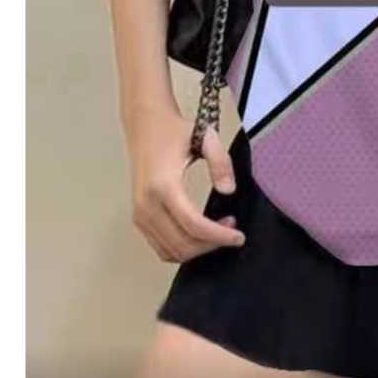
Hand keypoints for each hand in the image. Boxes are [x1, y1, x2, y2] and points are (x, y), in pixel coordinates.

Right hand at [124, 106, 245, 262]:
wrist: (146, 125)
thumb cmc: (175, 131)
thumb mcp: (205, 137)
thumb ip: (220, 162)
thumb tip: (229, 191)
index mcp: (163, 187)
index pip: (193, 225)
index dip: (219, 236)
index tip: (239, 236)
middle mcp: (147, 205)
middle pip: (182, 244)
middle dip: (211, 244)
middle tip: (232, 230)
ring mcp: (140, 215)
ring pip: (170, 251)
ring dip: (198, 248)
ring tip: (219, 229)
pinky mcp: (138, 218)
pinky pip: (161, 246)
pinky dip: (182, 248)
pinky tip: (200, 233)